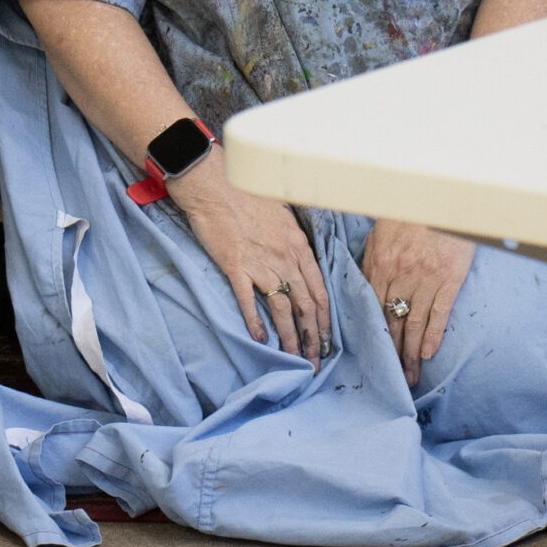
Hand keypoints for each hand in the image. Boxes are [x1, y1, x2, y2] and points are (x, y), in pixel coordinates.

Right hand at [169, 159, 331, 360]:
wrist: (216, 184)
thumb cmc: (248, 195)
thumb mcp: (282, 214)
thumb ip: (292, 240)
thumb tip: (300, 263)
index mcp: (298, 244)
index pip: (319, 289)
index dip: (326, 319)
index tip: (329, 340)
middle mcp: (284, 257)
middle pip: (305, 305)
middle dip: (314, 336)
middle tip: (316, 361)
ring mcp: (261, 264)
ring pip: (282, 309)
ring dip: (290, 338)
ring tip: (296, 359)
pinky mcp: (236, 267)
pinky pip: (249, 301)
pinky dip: (256, 323)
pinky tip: (261, 340)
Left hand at [360, 218, 473, 384]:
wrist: (444, 195)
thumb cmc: (411, 210)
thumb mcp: (383, 229)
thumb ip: (372, 257)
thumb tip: (363, 282)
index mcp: (380, 263)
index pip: (372, 307)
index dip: (372, 334)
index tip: (370, 355)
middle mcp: (400, 275)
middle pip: (392, 321)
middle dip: (390, 352)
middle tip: (391, 377)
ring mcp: (426, 279)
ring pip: (414, 324)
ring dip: (411, 353)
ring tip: (410, 375)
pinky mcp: (450, 278)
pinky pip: (439, 313)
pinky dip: (433, 336)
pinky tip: (428, 354)